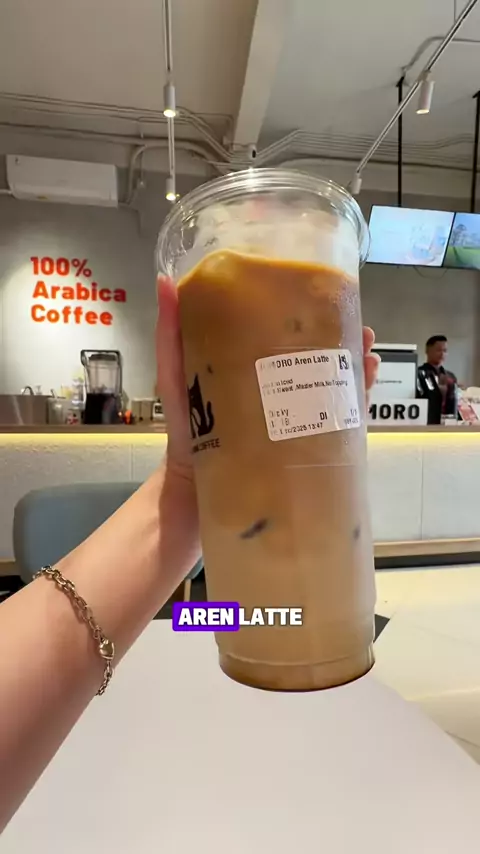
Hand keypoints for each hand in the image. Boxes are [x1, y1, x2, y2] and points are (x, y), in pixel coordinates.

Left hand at [156, 277, 379, 470]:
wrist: (191, 492)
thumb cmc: (182, 430)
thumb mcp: (174, 376)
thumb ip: (170, 335)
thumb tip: (163, 281)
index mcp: (252, 365)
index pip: (289, 334)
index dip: (315, 315)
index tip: (334, 299)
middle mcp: (277, 389)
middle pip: (320, 358)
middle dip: (347, 342)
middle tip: (365, 335)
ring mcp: (292, 419)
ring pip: (334, 388)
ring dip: (357, 371)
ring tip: (371, 360)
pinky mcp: (301, 449)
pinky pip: (335, 426)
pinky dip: (354, 409)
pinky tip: (364, 397)